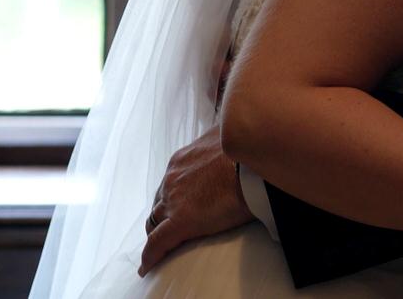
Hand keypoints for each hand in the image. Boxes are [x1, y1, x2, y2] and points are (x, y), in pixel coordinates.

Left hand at [139, 125, 256, 275]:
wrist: (254, 163)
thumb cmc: (246, 148)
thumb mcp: (228, 136)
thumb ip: (223, 140)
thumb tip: (234, 135)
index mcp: (182, 160)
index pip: (171, 182)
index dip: (172, 196)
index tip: (179, 203)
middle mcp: (172, 178)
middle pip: (159, 202)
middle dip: (162, 214)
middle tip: (170, 226)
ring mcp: (174, 200)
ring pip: (154, 222)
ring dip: (156, 233)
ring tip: (161, 248)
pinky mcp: (181, 222)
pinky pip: (157, 243)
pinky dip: (151, 256)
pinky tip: (148, 267)